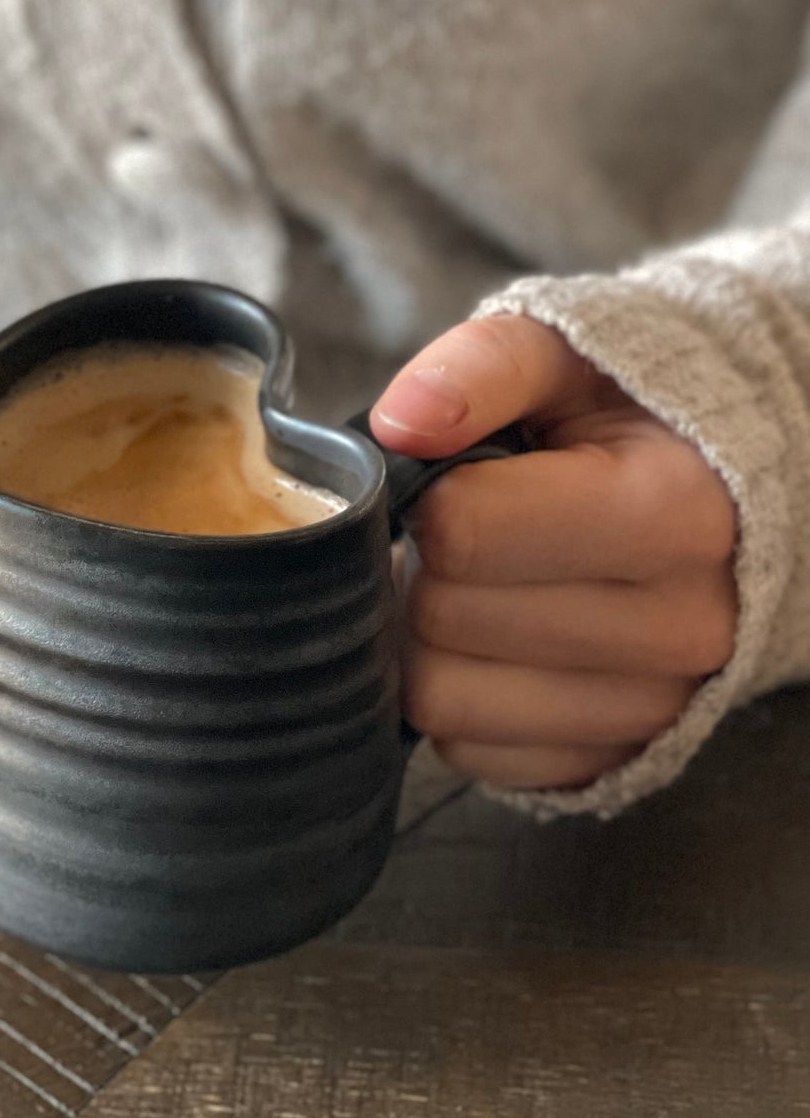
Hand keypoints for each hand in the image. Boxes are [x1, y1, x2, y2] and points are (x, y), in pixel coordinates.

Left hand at [369, 316, 737, 789]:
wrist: (717, 497)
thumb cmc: (625, 419)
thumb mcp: (562, 356)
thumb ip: (479, 367)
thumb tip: (400, 422)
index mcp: (672, 511)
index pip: (463, 533)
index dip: (428, 501)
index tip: (454, 482)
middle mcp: (680, 625)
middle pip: (443, 617)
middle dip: (425, 567)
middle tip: (458, 535)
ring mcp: (652, 707)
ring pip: (442, 699)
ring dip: (428, 640)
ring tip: (476, 585)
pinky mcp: (613, 761)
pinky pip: (469, 751)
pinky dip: (459, 697)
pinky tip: (495, 643)